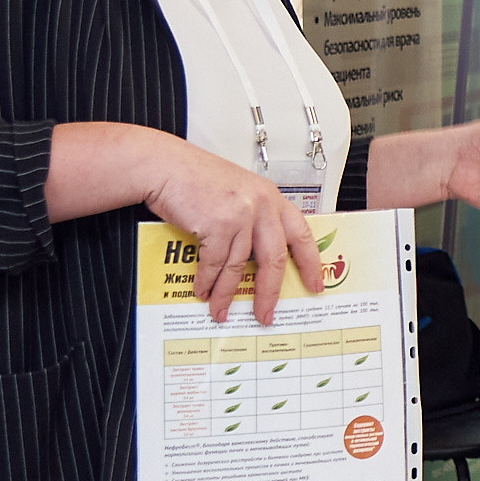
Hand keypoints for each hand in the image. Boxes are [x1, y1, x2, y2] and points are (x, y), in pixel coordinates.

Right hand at [143, 140, 322, 325]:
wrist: (165, 165)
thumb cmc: (195, 177)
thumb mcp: (239, 193)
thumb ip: (253, 220)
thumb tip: (257, 259)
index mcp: (271, 198)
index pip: (302, 235)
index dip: (309, 264)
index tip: (314, 285)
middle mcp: (261, 205)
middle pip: (274, 259)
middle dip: (269, 293)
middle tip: (265, 314)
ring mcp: (240, 214)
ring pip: (239, 266)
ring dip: (227, 294)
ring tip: (220, 310)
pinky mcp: (217, 223)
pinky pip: (215, 263)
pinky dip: (207, 281)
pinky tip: (202, 290)